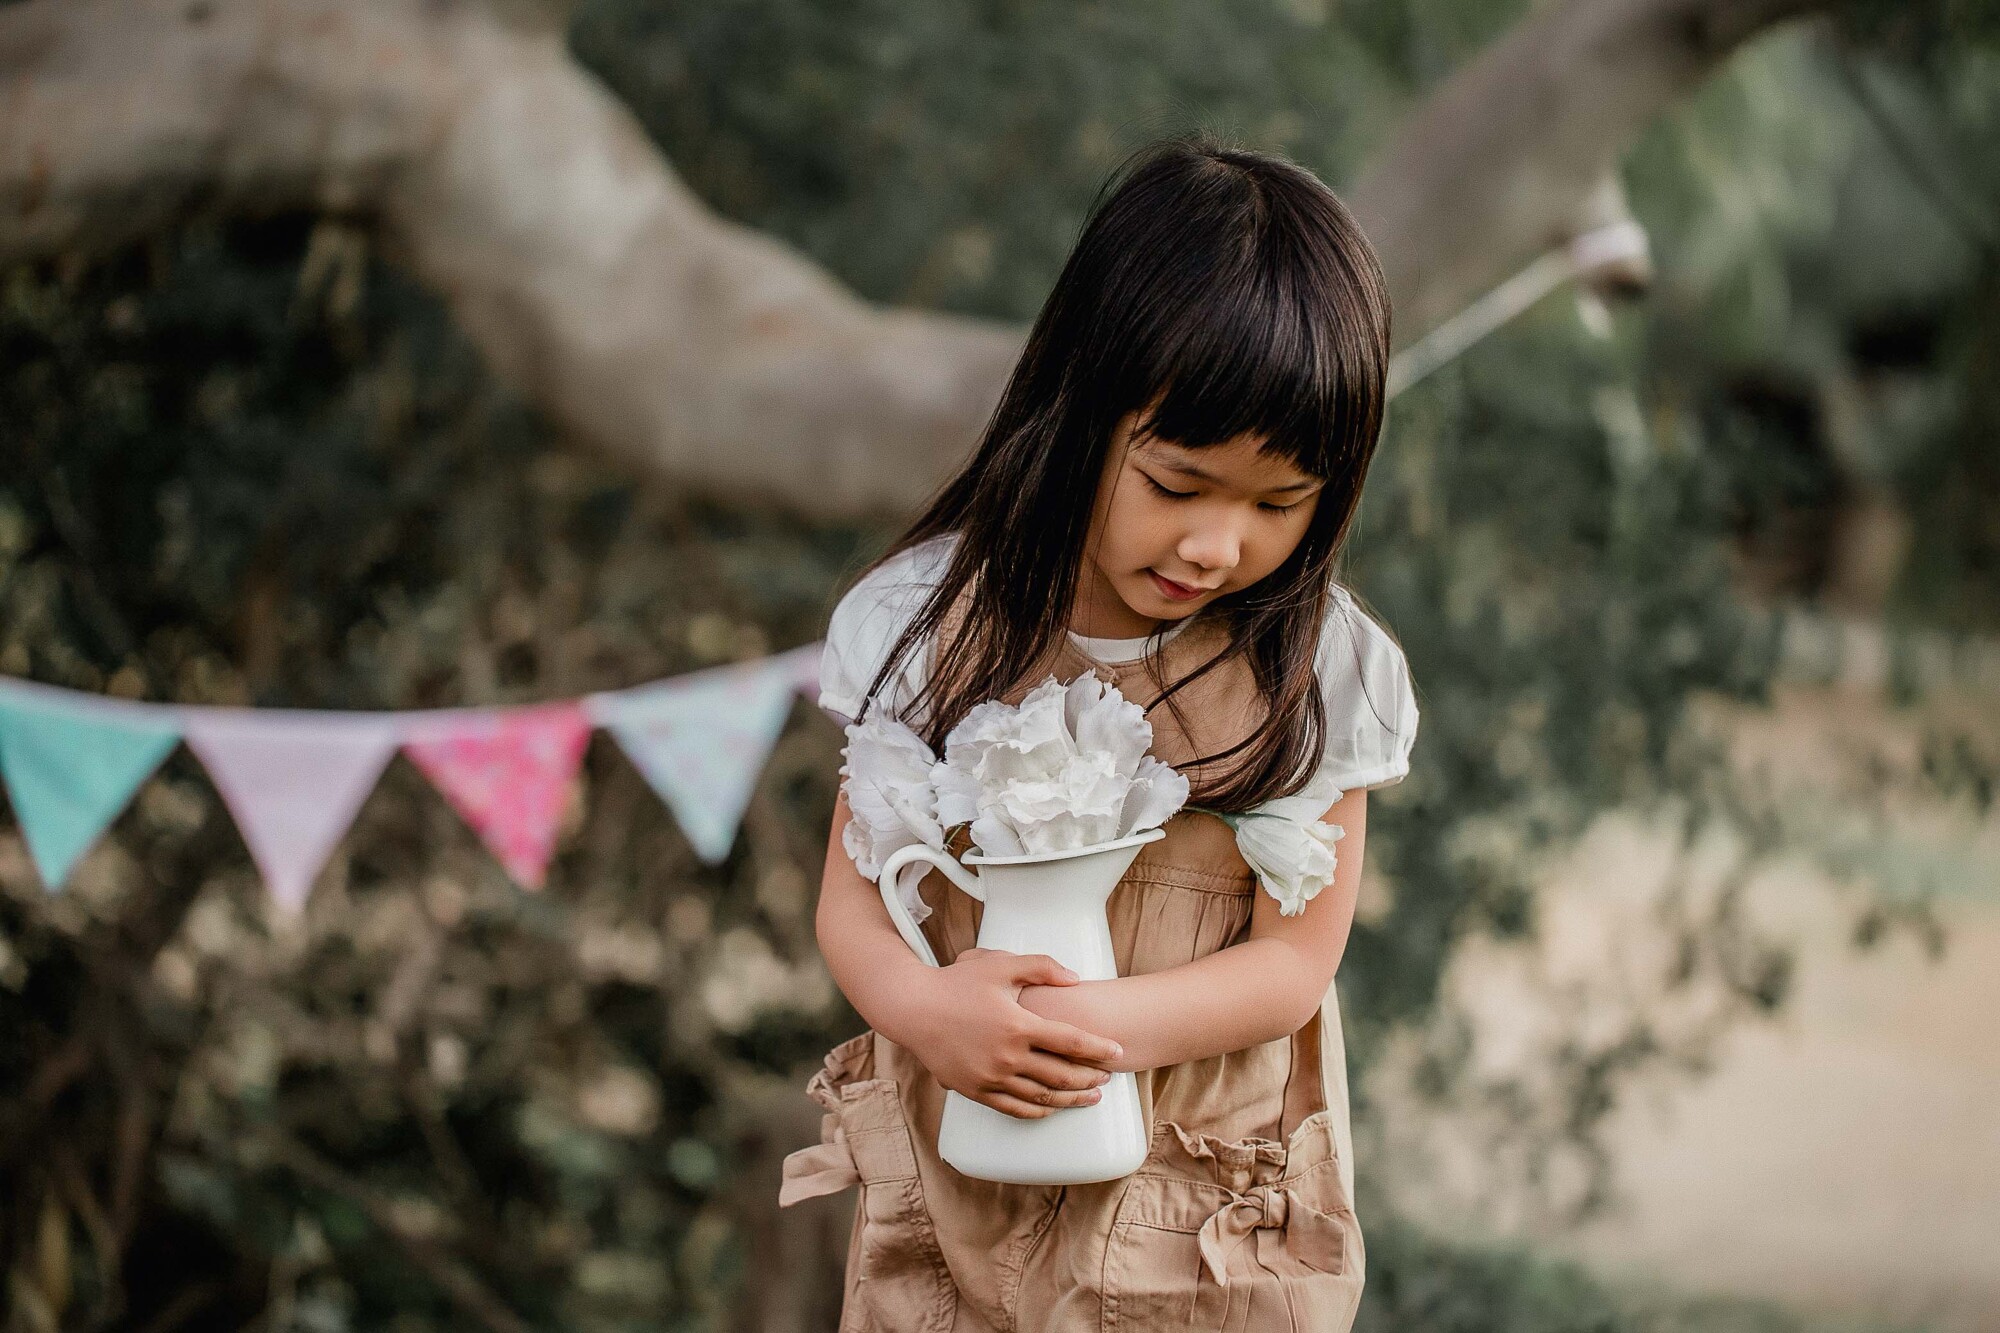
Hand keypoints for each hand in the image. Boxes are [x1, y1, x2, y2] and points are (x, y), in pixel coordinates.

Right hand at [895, 948, 1123, 1119]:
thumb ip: (1041, 967)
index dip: (1100, 1049)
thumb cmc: (957, 983)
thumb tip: (1076, 979)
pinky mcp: (975, 1090)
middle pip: (1062, 1074)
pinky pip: (1015, 1108)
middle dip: (1090, 1078)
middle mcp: (1008, 1056)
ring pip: (1042, 1096)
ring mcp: (991, 1077)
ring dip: (1071, 1099)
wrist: (914, 1009)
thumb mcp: (999, 965)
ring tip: (1090, 1097)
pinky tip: (1052, 1107)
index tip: (1118, 1052)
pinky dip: (1039, 1110)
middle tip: (1108, 1077)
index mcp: (1018, 1025)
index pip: (1071, 1042)